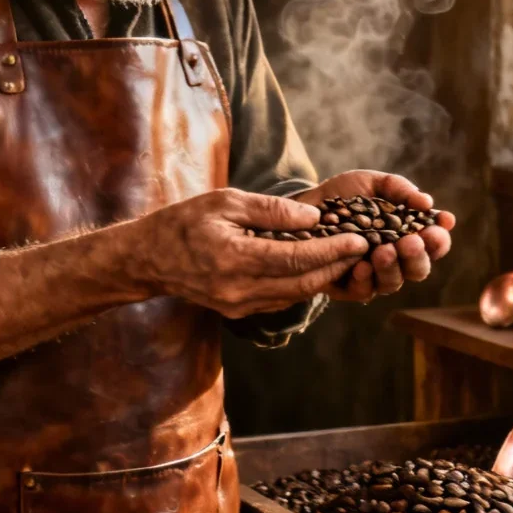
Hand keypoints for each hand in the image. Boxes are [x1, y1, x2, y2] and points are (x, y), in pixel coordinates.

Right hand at [114, 188, 369, 317]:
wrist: (149, 259)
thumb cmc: (184, 222)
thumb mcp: (225, 202)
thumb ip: (270, 210)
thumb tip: (313, 218)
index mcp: (235, 258)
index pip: (296, 259)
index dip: (332, 250)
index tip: (359, 238)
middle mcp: (238, 289)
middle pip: (302, 284)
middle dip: (337, 266)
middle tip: (364, 248)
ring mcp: (238, 305)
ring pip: (295, 296)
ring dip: (323, 278)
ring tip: (347, 257)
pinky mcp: (238, 311)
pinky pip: (280, 300)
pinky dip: (302, 285)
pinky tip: (317, 268)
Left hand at [293, 171, 454, 303]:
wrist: (303, 207)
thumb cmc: (345, 196)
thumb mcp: (372, 183)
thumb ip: (399, 189)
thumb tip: (427, 201)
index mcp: (407, 234)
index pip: (433, 243)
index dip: (439, 238)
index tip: (439, 226)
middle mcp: (395, 259)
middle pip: (419, 269)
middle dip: (418, 255)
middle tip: (412, 241)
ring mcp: (373, 275)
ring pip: (394, 282)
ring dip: (393, 268)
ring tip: (384, 251)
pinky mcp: (349, 287)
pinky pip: (364, 291)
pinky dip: (366, 280)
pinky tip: (362, 265)